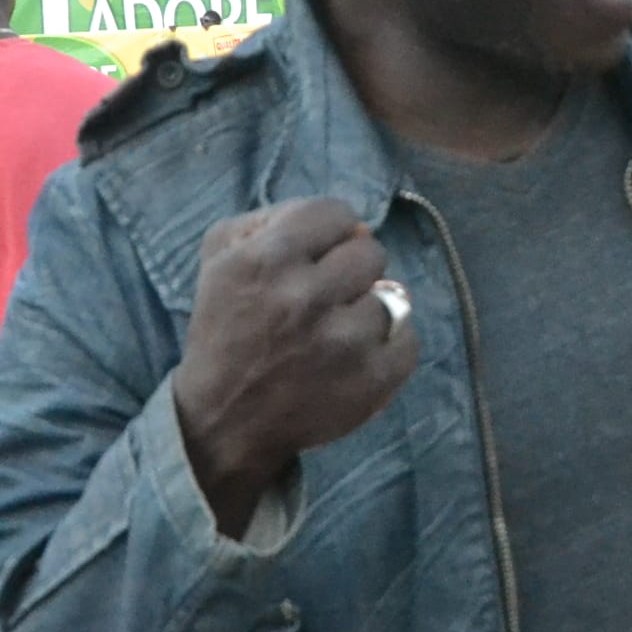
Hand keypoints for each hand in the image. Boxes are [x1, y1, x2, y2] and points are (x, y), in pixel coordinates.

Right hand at [172, 200, 418, 538]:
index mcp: (267, 260)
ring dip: (368, 310)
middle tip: (328, 295)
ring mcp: (344, 341)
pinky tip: (357, 356)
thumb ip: (275, 218)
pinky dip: (390, 346)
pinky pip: (409, 340)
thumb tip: (351, 224)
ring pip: (393, 297)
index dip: (331, 231)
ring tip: (338, 330)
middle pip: (372, 252)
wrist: (225, 418)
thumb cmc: (226, 330)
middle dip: (352, 270)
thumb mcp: (222, 257)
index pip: (335, 213)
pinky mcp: (372, 380)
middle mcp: (307, 297)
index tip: (320, 253)